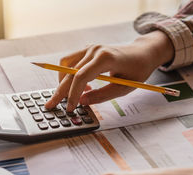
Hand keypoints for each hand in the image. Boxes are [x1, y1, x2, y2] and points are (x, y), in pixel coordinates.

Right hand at [45, 31, 173, 111]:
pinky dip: (69, 75)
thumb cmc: (137, 71)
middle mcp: (94, 50)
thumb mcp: (124, 88)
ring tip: (71, 98)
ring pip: (65, 64)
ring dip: (63, 82)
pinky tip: (81, 88)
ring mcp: (90, 48)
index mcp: (105, 58)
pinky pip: (70, 62)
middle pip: (69, 71)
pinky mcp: (88, 50)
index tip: (71, 108)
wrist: (142, 54)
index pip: (81, 76)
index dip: (73, 94)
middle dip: (60, 91)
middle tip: (51, 105)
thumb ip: (102, 95)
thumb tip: (82, 102)